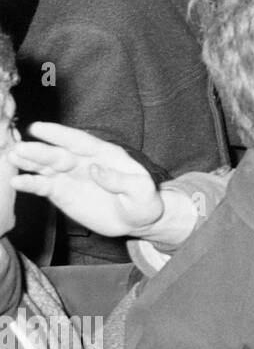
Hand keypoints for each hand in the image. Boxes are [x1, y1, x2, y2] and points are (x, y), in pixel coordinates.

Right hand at [9, 123, 165, 235]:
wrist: (137, 220)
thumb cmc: (144, 202)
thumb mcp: (142, 191)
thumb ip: (121, 180)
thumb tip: (95, 169)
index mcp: (105, 154)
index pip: (80, 141)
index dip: (59, 134)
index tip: (38, 128)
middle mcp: (83, 161)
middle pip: (58, 154)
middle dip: (38, 150)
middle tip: (18, 148)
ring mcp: (70, 176)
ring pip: (46, 166)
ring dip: (28, 162)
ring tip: (10, 157)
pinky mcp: (61, 192)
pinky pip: (43, 186)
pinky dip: (29, 184)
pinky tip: (16, 182)